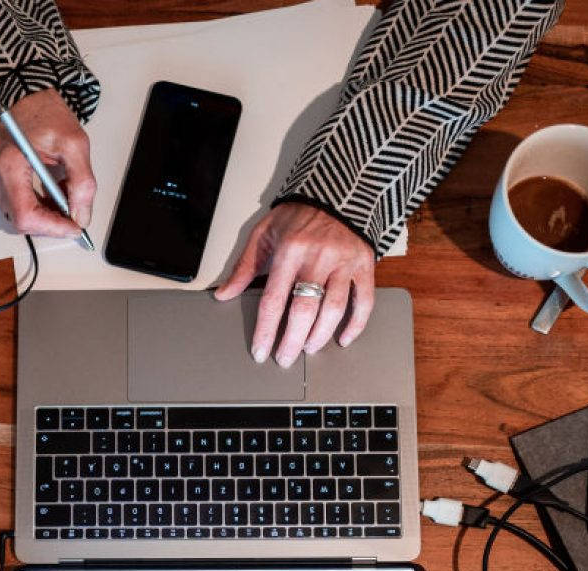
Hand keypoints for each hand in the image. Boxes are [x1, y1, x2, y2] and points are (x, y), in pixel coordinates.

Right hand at [0, 88, 95, 238]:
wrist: (26, 95)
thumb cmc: (44, 112)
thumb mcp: (74, 144)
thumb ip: (81, 183)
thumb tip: (81, 215)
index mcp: (8, 163)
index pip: (25, 215)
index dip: (52, 228)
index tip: (74, 227)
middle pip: (21, 220)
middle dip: (51, 221)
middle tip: (74, 212)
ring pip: (18, 215)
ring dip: (45, 213)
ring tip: (64, 193)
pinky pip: (15, 204)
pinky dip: (36, 204)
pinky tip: (51, 190)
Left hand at [213, 203, 375, 366]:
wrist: (336, 193)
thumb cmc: (297, 216)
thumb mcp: (264, 233)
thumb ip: (245, 266)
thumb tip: (223, 294)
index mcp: (289, 251)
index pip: (274, 299)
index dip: (266, 330)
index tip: (260, 351)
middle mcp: (318, 257)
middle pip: (305, 310)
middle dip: (292, 341)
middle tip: (284, 359)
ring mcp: (344, 262)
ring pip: (334, 309)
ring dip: (320, 335)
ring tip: (308, 349)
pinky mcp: (364, 264)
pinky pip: (364, 301)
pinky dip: (355, 324)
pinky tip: (343, 339)